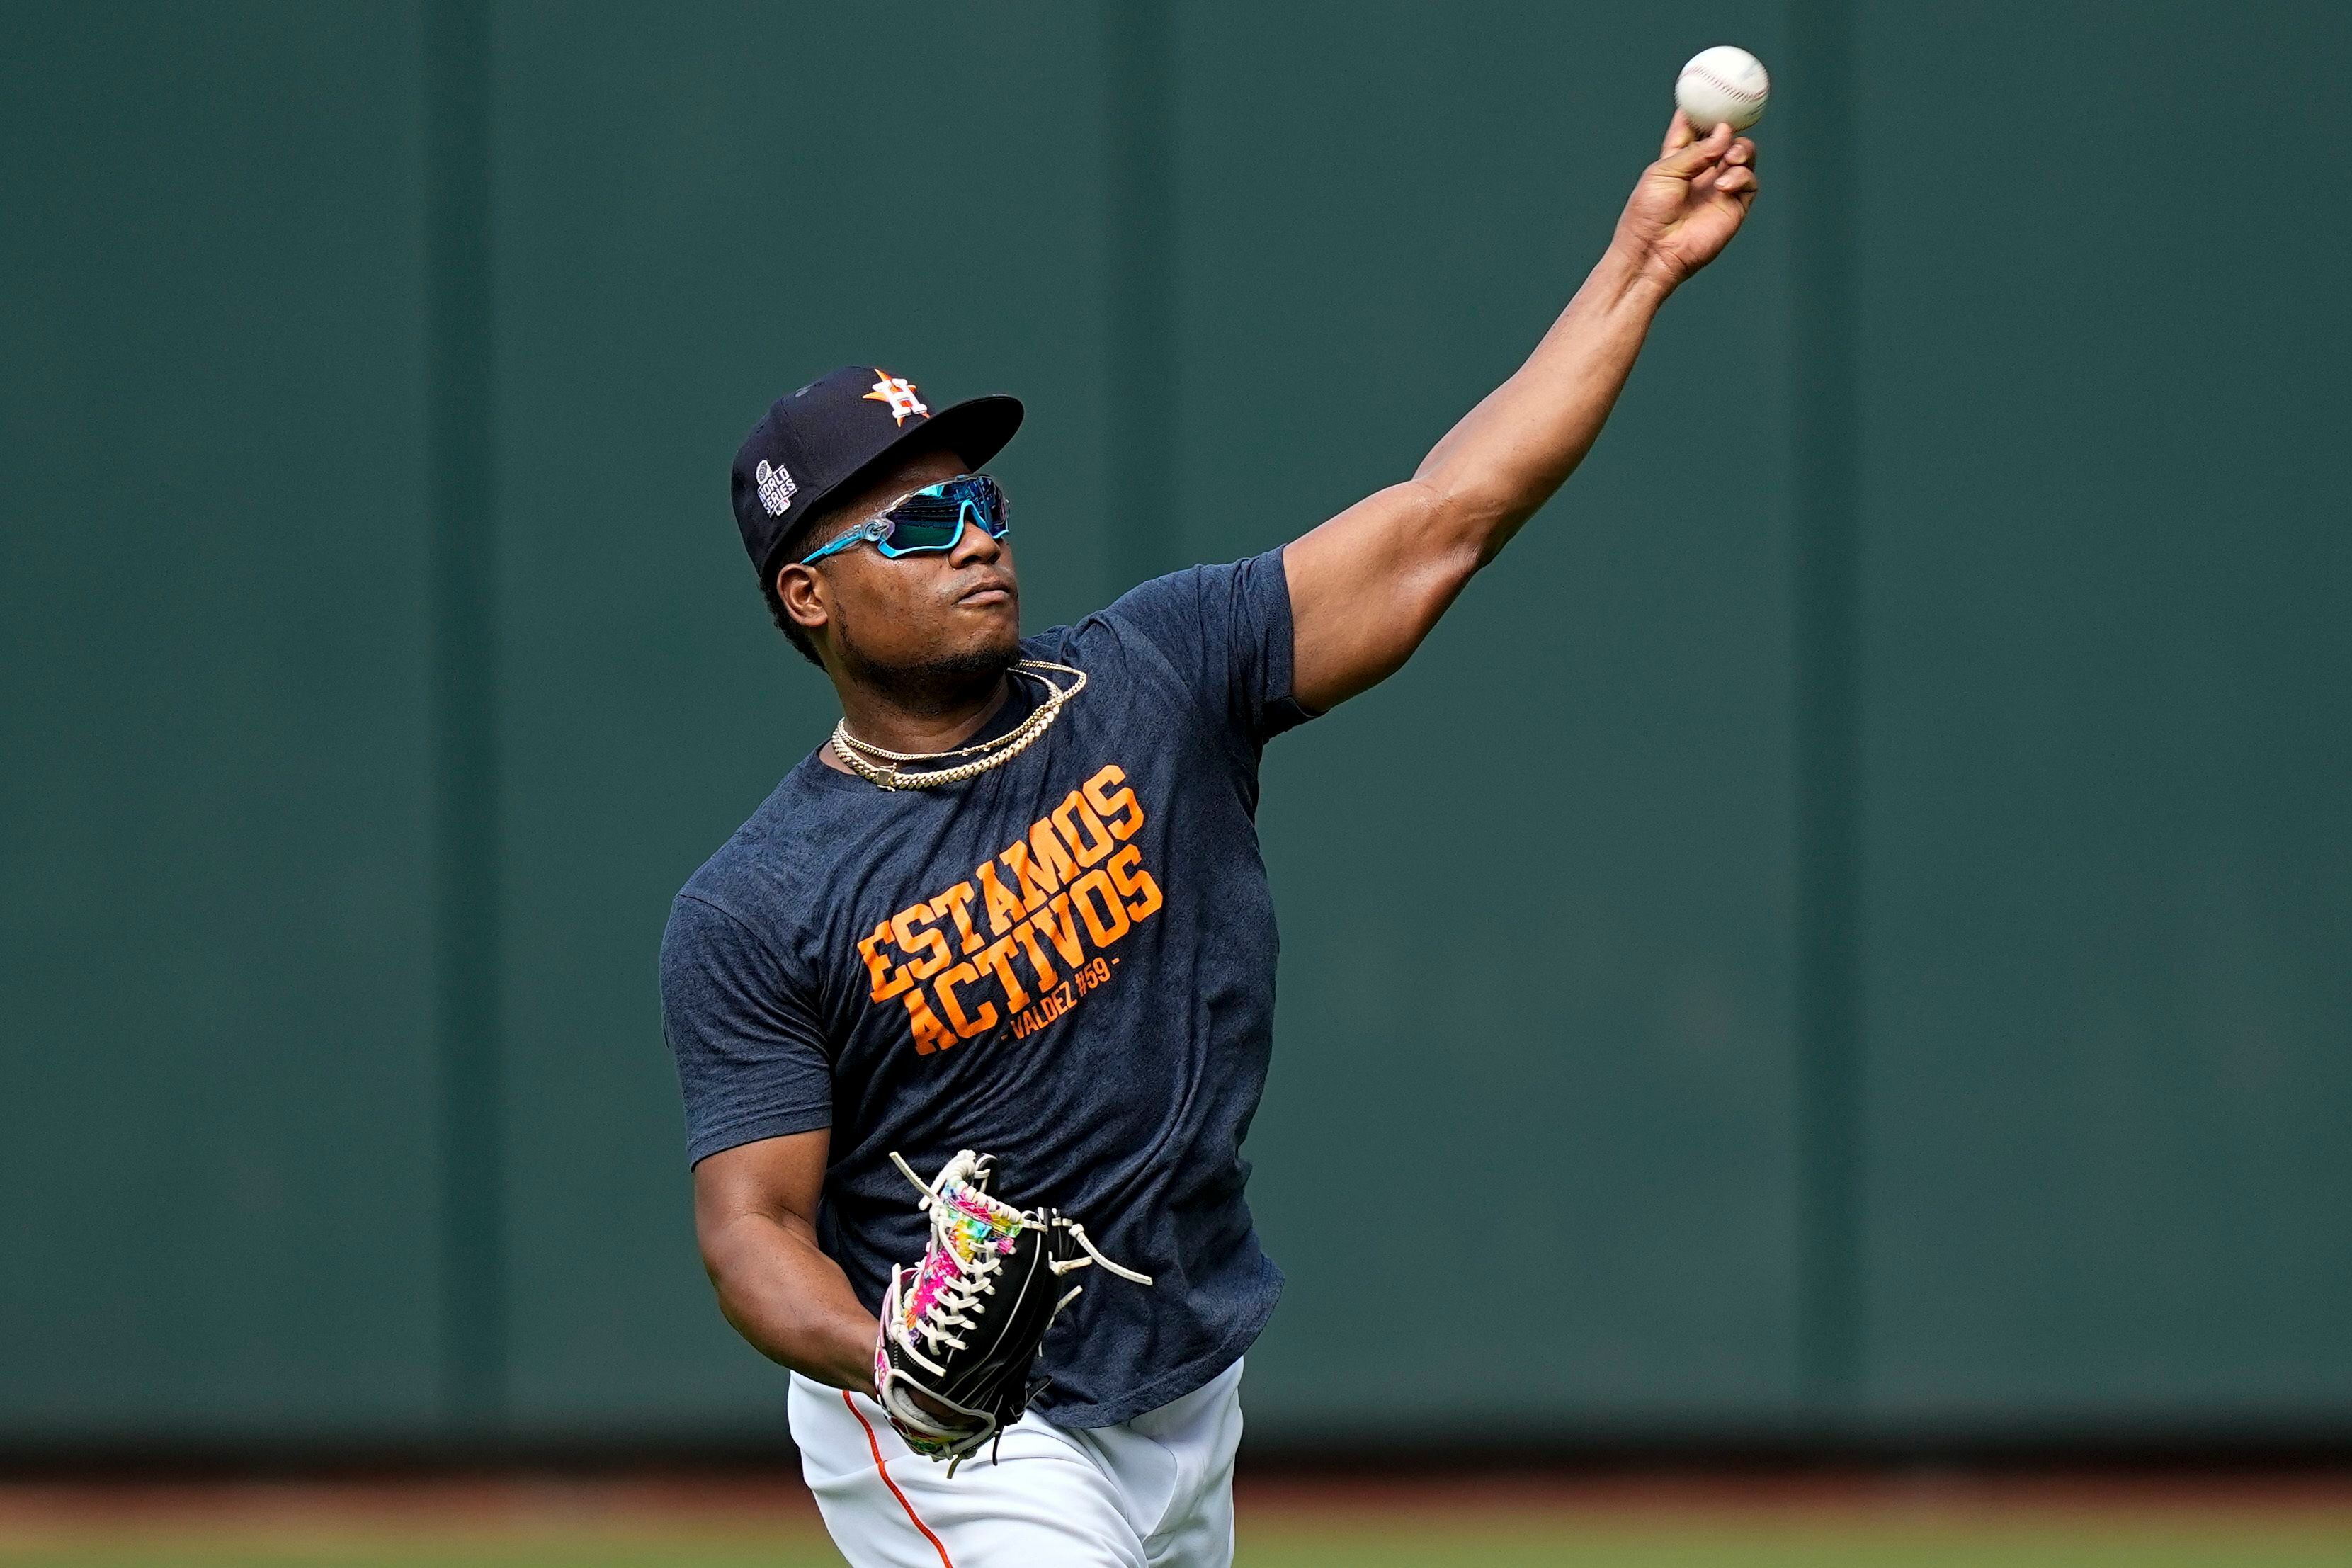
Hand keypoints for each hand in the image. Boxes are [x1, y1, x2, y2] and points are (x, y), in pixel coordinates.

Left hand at [1613, 112, 1758, 287]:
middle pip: (1725, 138)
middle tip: (1730, 122)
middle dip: (1730, 127)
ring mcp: (1719, 188)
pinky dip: (1741, 176)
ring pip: (1743, 156)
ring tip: (1728, 158)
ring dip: (1740, 150)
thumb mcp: (1664, 171)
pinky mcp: (1734, 206)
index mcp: (1678, 160)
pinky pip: (1749, 181)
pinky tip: (1723, 184)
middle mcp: (1701, 172)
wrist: (1653, 252)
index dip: (1701, 111)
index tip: (1708, 92)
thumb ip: (1696, 150)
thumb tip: (1725, 131)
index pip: (1692, 129)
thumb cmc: (1648, 213)